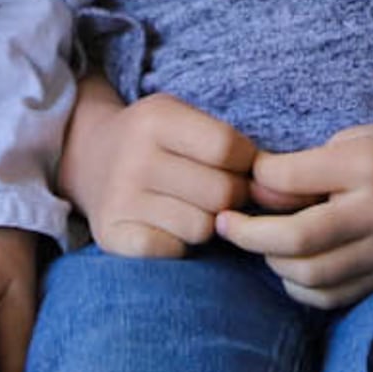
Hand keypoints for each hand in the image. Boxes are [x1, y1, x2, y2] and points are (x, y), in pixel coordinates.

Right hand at [60, 77, 260, 257]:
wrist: (88, 157)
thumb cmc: (155, 141)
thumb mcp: (185, 119)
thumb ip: (233, 146)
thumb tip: (284, 192)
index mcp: (156, 119)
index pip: (230, 150)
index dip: (246, 163)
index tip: (236, 167)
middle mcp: (135, 158)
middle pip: (221, 194)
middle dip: (231, 197)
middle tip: (215, 192)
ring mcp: (120, 199)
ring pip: (202, 228)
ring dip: (206, 223)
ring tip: (188, 207)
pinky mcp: (111, 235)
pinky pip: (173, 252)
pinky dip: (179, 244)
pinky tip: (168, 227)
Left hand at [215, 119, 372, 310]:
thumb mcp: (354, 140)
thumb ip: (305, 168)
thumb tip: (254, 194)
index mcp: (368, 166)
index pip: (290, 180)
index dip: (255, 182)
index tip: (242, 182)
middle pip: (295, 239)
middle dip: (248, 234)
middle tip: (224, 224)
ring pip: (309, 276)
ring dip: (272, 261)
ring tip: (262, 243)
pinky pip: (332, 297)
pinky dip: (302, 287)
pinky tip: (292, 266)